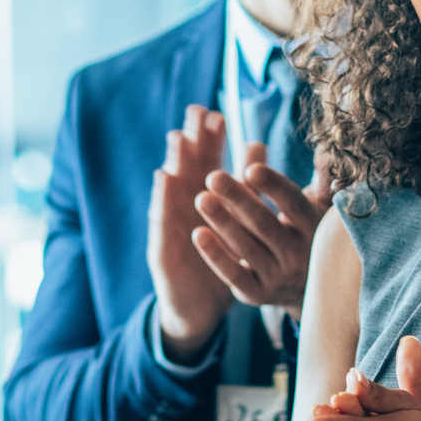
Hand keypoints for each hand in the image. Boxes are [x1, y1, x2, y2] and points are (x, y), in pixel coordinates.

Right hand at [148, 105, 233, 363]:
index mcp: (204, 200)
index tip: (218, 115)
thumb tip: (258, 145)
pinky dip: (162, 198)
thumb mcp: (236, 223)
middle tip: (197, 112)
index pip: (208, 164)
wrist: (200, 308)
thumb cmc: (219, 261)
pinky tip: (163, 178)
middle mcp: (185, 209)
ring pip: (173, 189)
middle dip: (193, 140)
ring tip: (180, 136)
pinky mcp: (162, 248)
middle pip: (188, 169)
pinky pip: (162, 221)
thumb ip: (244, 186)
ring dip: (175, 161)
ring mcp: (171, 227)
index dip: (211, 140)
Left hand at [192, 143, 332, 313]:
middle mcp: (299, 255)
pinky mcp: (257, 294)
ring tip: (201, 198)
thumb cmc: (306, 237)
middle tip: (213, 177)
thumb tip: (314, 150)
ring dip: (222, 222)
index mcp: (314, 228)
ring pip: (246, 247)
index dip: (273, 186)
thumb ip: (307, 181)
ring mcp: (278, 277)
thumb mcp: (314, 211)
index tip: (250, 168)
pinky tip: (198, 234)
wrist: (309, 290)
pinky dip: (215, 255)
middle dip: (238, 199)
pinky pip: (234, 274)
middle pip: (265, 224)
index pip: (293, 203)